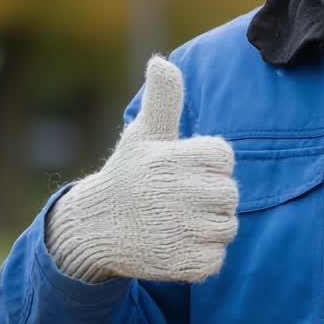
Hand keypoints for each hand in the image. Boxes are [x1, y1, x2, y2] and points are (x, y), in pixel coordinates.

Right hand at [46, 56, 238, 282]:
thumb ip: (164, 98)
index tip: (179, 170)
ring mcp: (183, 230)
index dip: (206, 165)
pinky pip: (216, 259)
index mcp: (175, 158)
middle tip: (177, 200)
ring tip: (175, 222)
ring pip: (227, 228)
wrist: (93, 229)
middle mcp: (181, 193)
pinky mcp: (183, 262)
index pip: (223, 156)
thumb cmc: (127, 176)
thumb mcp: (144, 134)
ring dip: (208, 228)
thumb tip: (161, 61)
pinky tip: (176, 246)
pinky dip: (202, 257)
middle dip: (209, 198)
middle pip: (230, 194)